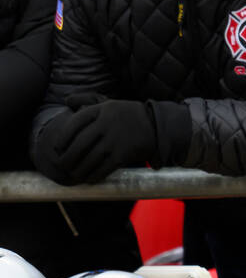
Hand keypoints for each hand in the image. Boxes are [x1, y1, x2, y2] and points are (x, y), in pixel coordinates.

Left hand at [37, 98, 158, 183]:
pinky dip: (94, 175)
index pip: (75, 123)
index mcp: (101, 110)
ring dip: (79, 169)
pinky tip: (89, 179)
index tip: (57, 148)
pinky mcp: (124, 154)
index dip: (63, 137)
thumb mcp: (108, 102)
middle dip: (68, 157)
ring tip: (74, 174)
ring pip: (90, 158)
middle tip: (62, 165)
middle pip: (80, 143)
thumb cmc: (127, 114)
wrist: (156, 125)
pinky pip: (104, 168)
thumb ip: (86, 99)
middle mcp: (107, 124)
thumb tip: (66, 101)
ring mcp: (115, 140)